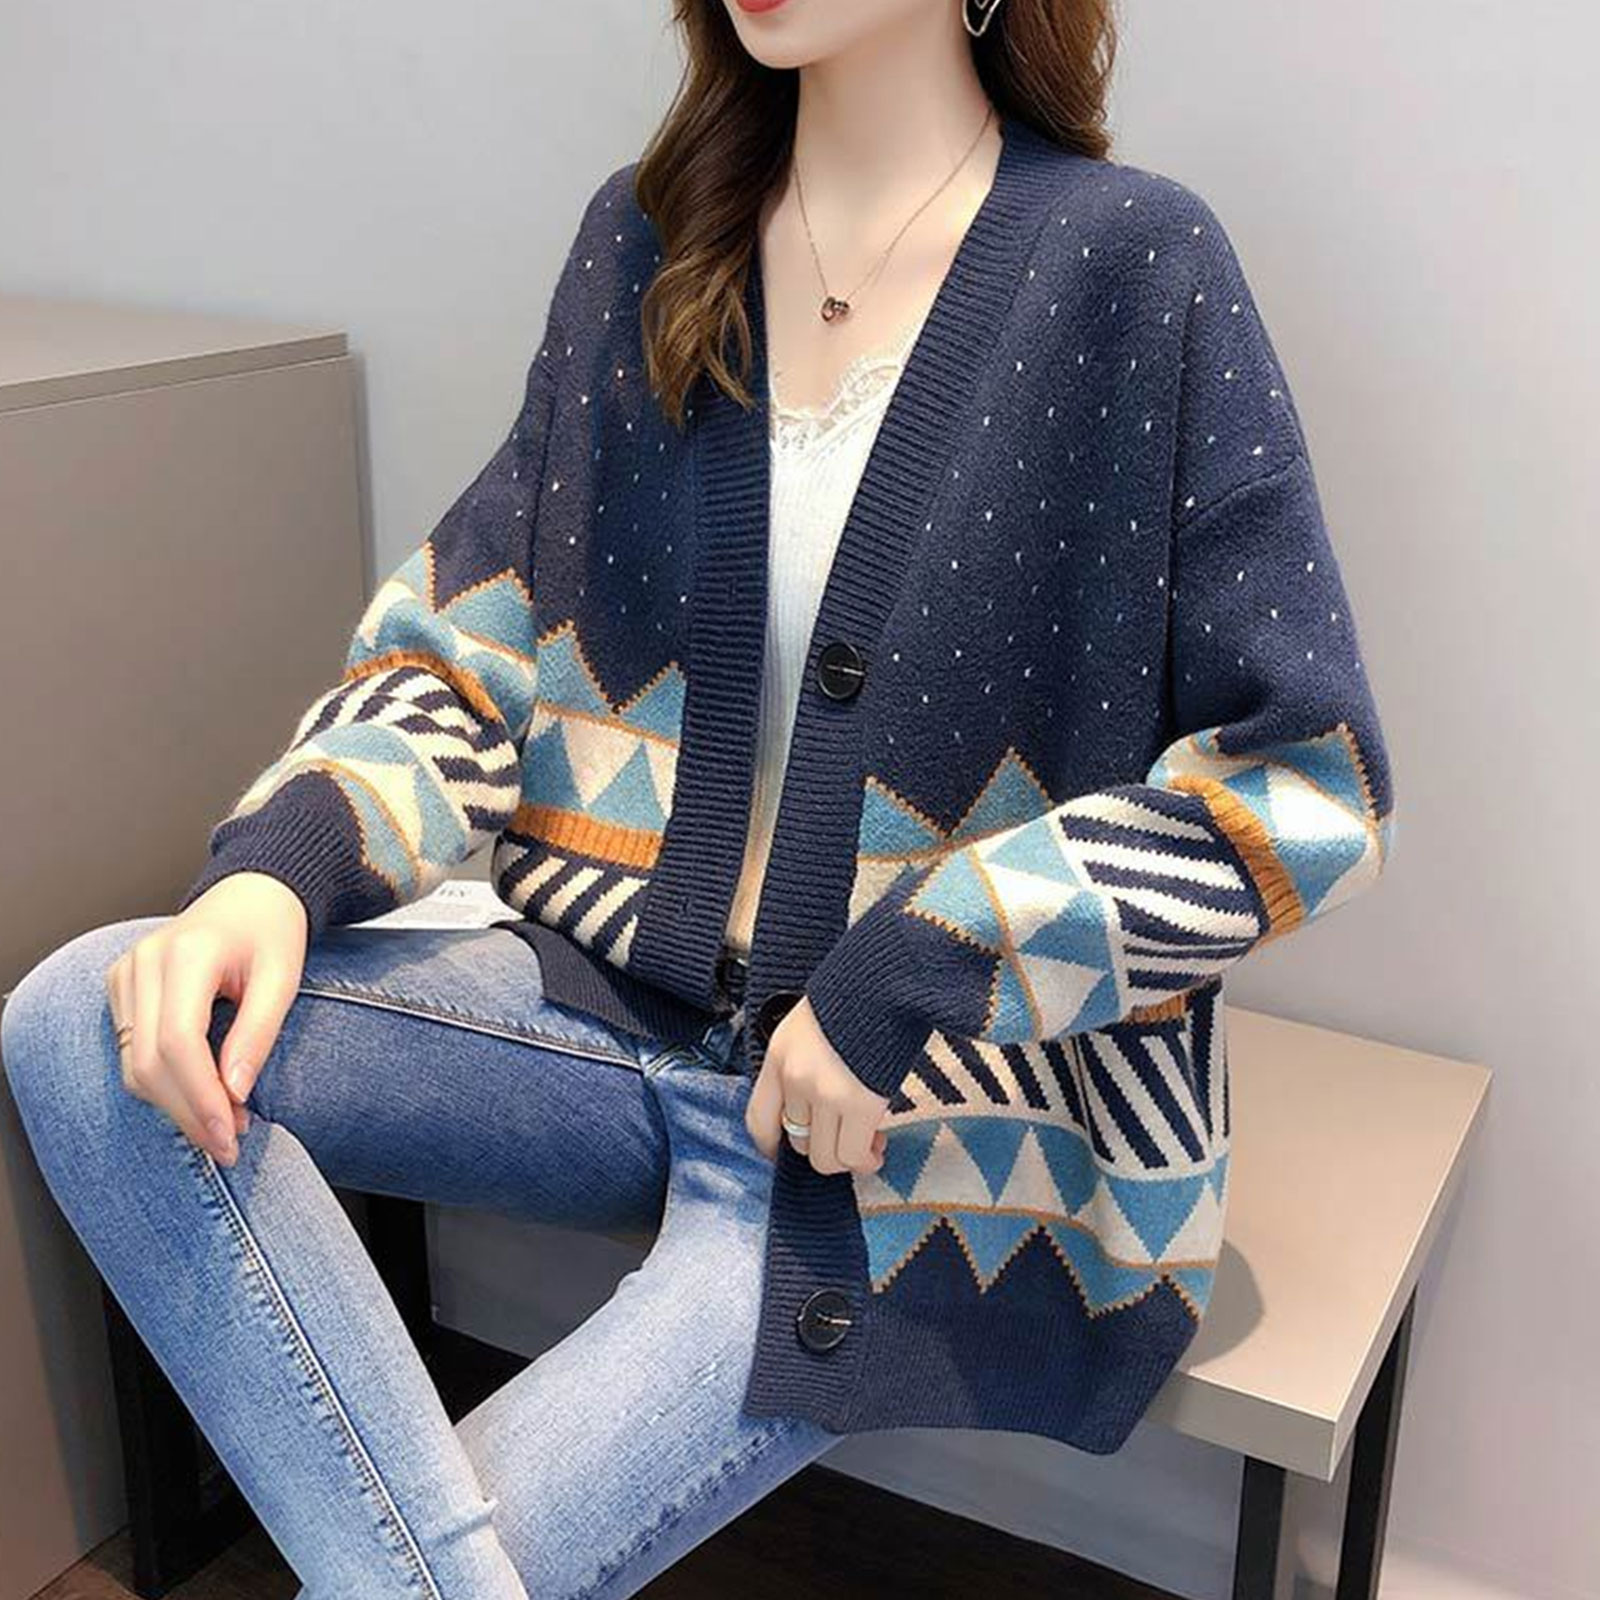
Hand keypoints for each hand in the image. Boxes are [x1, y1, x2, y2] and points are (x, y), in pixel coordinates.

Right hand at [104, 872, 307, 1165]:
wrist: (250, 895)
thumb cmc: (271, 932)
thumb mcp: (283, 978)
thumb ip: (258, 1033)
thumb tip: (236, 1094)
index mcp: (188, 952)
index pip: (178, 1041)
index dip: (201, 1096)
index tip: (230, 1134)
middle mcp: (145, 962)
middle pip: (148, 1060)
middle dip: (188, 1112)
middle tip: (229, 1145)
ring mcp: (126, 974)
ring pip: (132, 1064)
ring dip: (175, 1105)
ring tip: (223, 1126)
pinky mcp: (121, 988)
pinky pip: (130, 1052)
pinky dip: (163, 1083)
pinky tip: (201, 1098)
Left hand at [744, 996, 888, 1175]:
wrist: (884, 980)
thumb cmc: (854, 999)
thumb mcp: (809, 1029)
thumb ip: (803, 1066)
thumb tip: (817, 1109)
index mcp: (778, 1058)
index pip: (758, 1120)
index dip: (772, 1146)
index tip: (792, 1149)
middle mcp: (794, 1079)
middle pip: (797, 1143)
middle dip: (824, 1147)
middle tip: (849, 1138)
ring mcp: (824, 1093)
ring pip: (825, 1158)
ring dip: (847, 1158)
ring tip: (868, 1145)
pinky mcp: (858, 1104)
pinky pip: (853, 1154)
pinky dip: (865, 1159)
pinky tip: (877, 1148)